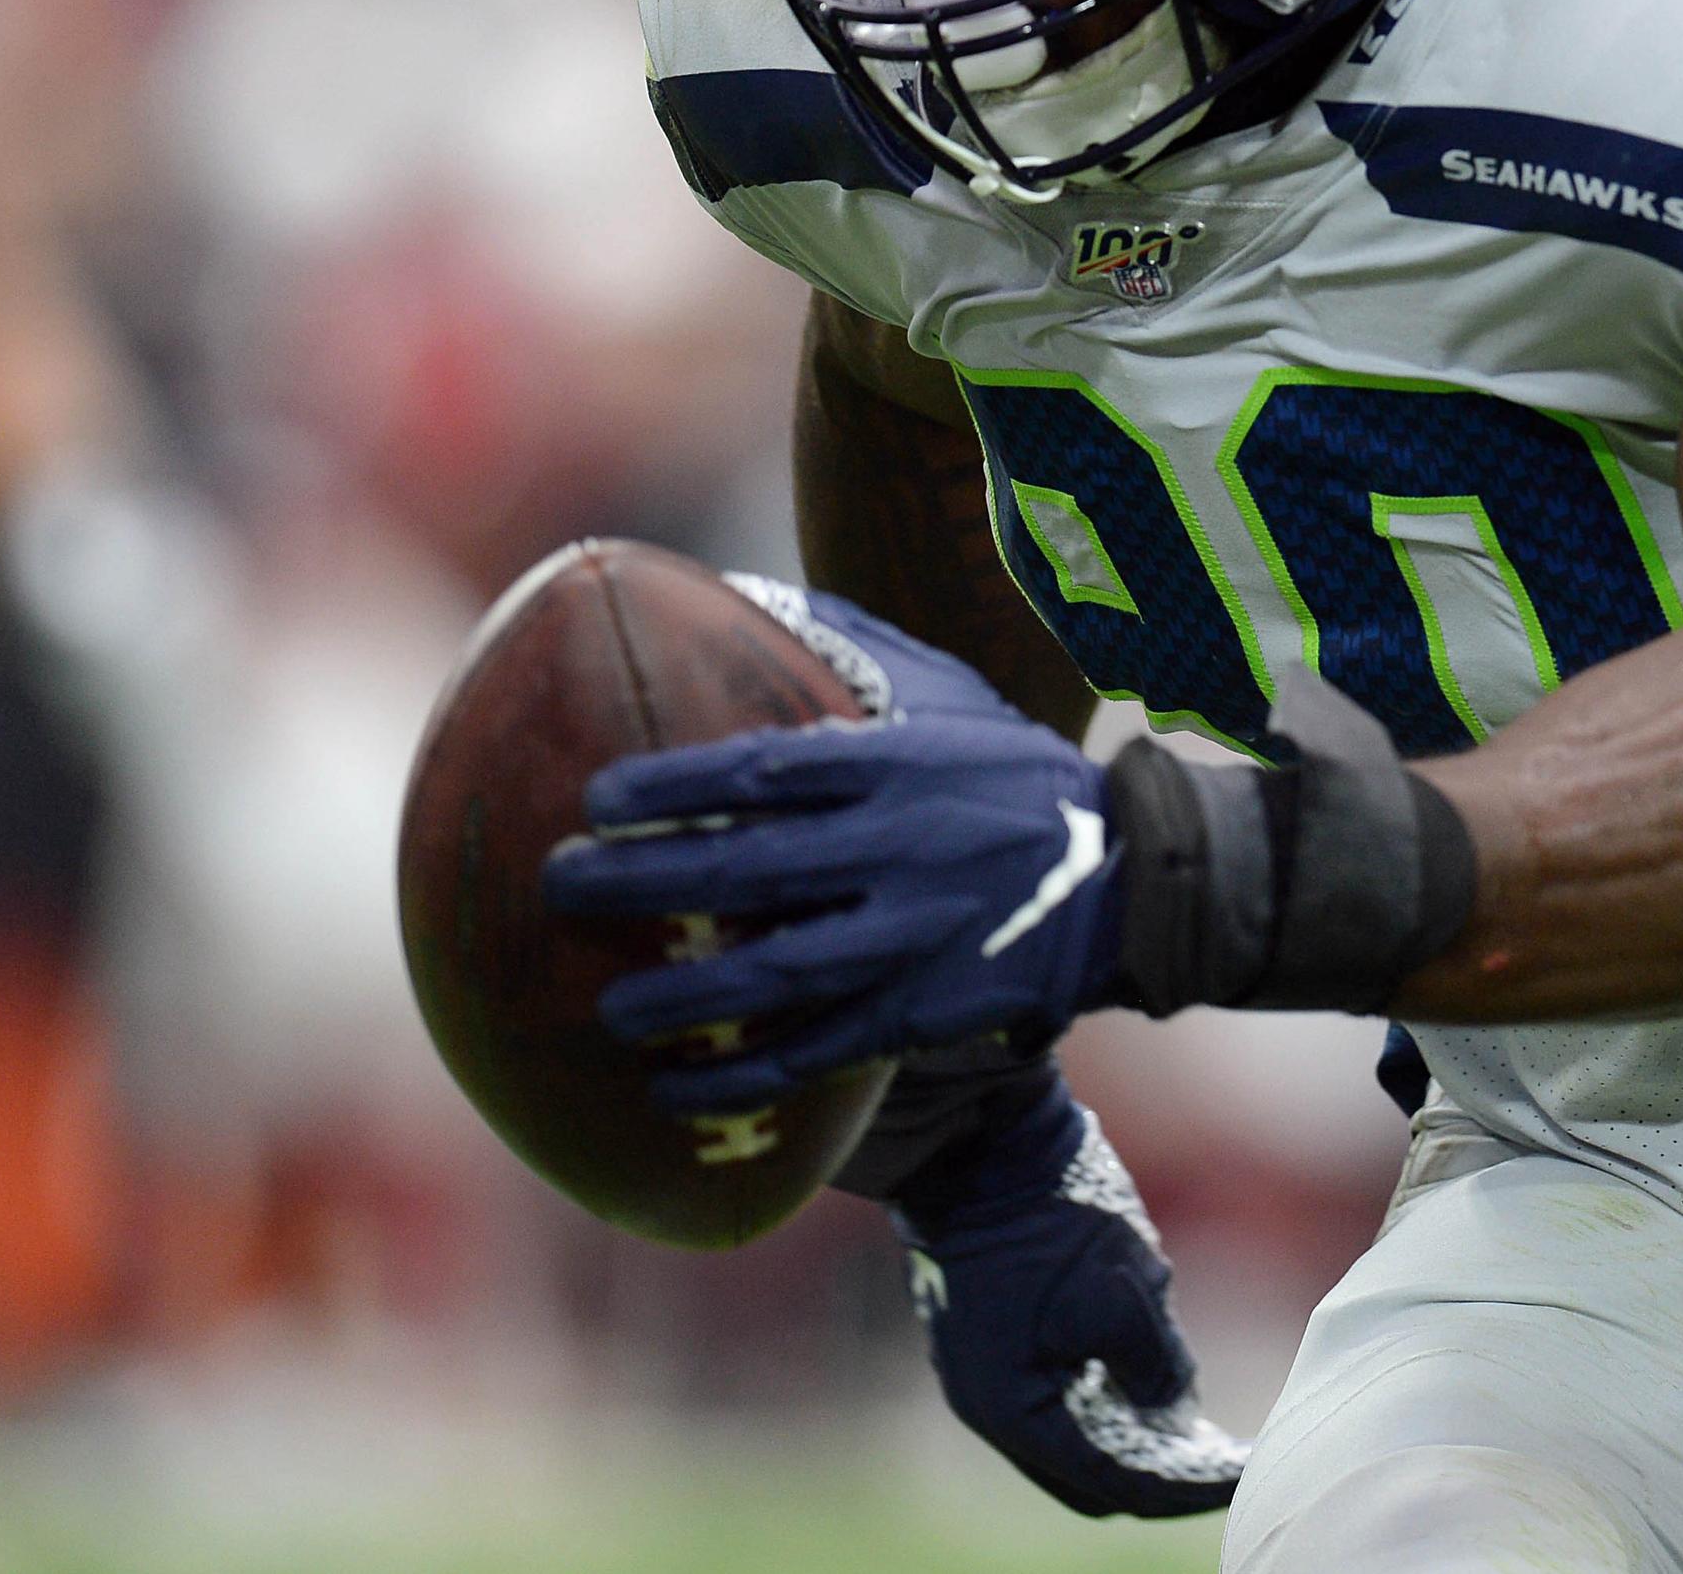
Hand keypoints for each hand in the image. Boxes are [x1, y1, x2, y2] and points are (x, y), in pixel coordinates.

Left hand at [540, 587, 1124, 1104]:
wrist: (1122, 877)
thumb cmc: (1008, 774)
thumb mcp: (948, 694)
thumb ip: (851, 647)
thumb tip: (737, 596)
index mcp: (893, 762)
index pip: (762, 770)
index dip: (671, 787)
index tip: (595, 800)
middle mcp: (899, 846)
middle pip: (748, 868)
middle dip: (643, 881)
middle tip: (560, 887)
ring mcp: (914, 933)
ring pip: (779, 971)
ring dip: (684, 994)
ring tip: (610, 1007)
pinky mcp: (927, 1008)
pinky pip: (822, 1049)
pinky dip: (747, 1073)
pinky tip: (676, 1086)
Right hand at [894, 1073, 1243, 1518]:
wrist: (985, 1138)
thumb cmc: (1052, 1216)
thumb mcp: (1122, 1292)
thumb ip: (1153, 1365)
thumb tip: (1171, 1406)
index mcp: (1015, 1410)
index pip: (1111, 1481)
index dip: (1181, 1486)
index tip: (1239, 1476)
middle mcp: (993, 1404)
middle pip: (1086, 1471)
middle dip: (1155, 1471)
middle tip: (1217, 1461)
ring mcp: (989, 1368)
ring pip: (1073, 1428)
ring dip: (1131, 1431)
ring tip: (1196, 1428)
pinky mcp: (997, 1334)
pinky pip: (1059, 1387)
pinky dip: (1106, 1393)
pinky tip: (1152, 1374)